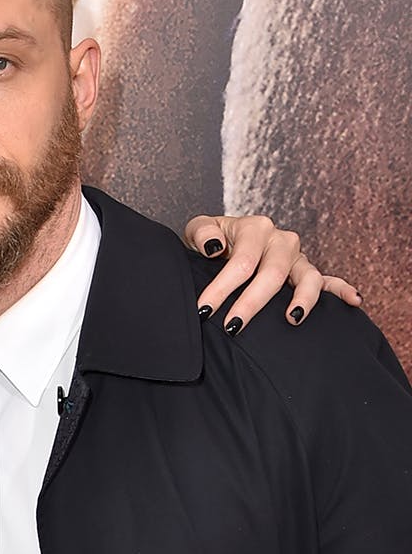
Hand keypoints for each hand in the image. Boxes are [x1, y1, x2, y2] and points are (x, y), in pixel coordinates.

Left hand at [183, 214, 360, 333]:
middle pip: (272, 274)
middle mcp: (280, 240)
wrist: (222, 242)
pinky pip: (328, 280)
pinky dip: (342, 289)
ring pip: (307, 277)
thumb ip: (203, 233)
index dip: (222, 287)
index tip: (205, 309)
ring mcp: (297, 256)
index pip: (242, 262)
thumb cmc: (210, 239)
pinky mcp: (305, 271)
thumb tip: (215, 248)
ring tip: (292, 319)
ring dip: (302, 299)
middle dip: (252, 302)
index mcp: (255, 228)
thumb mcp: (199, 228)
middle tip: (233, 326)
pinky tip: (354, 301)